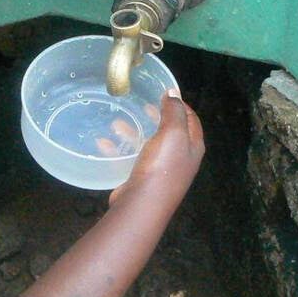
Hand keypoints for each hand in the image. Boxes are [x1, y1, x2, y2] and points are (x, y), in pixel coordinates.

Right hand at [112, 92, 204, 208]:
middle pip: (170, 132)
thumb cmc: (162, 165)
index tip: (165, 92)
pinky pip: (132, 160)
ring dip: (133, 132)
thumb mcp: (173, 132)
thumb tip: (174, 93)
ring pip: (148, 145)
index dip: (181, 104)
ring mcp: (162, 172)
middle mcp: (181, 160)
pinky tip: (104, 143)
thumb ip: (174, 111)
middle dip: (155, 117)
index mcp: (192, 147)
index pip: (191, 119)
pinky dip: (120, 150)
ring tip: (116, 123)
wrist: (144, 204)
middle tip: (142, 105)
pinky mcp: (144, 180)